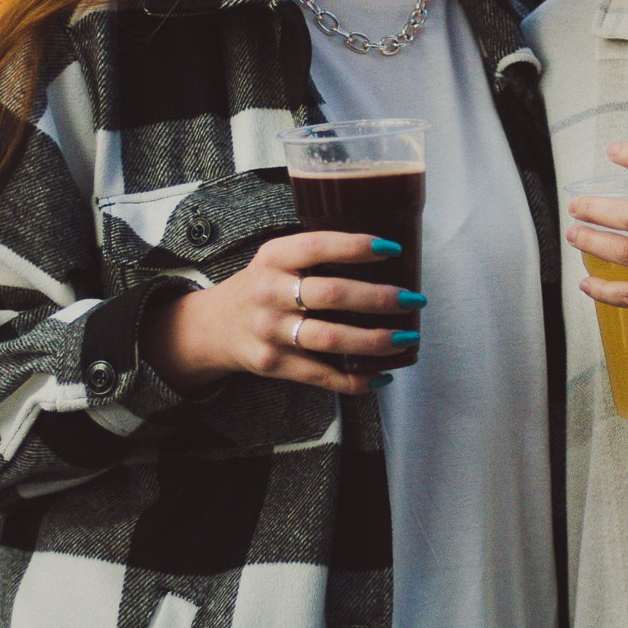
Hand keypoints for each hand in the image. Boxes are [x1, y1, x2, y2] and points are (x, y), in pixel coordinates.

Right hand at [142, 231, 420, 396]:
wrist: (214, 327)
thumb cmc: (262, 287)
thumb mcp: (276, 259)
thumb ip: (315, 255)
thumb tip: (386, 254)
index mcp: (273, 258)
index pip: (316, 247)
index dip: (355, 247)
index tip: (392, 249)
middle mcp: (269, 293)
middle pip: (330, 295)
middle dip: (379, 298)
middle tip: (413, 298)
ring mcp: (270, 331)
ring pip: (330, 339)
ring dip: (375, 340)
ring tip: (407, 337)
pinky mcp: (274, 364)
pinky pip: (321, 376)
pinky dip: (356, 380)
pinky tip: (383, 375)